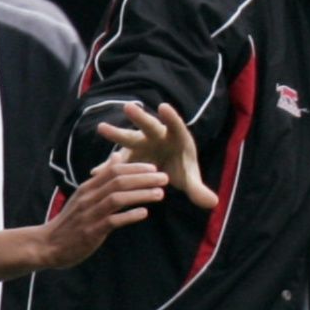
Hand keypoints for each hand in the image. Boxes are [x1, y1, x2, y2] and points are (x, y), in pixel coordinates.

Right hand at [40, 160, 169, 268]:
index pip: (113, 171)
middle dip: (143, 178)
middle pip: (118, 181)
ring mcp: (89, 215)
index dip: (135, 167)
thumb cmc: (70, 221)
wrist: (48, 245)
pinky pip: (113, 221)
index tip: (154, 167)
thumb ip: (101, 178)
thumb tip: (116, 156)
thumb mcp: (83, 196)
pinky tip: (144, 213)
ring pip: (117, 198)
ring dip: (141, 195)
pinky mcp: (91, 232)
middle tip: (164, 177)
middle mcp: (88, 198)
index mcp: (87, 188)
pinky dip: (129, 216)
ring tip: (160, 194)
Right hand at [96, 102, 217, 208]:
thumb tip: (213, 203)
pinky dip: (109, 167)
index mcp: (176, 137)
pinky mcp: (129, 155)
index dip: (170, 117)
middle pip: (148, 126)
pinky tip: (97, 172)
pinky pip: (119, 161)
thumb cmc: (180, 168)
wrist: (165, 168)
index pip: (176, 126)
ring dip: (117, 134)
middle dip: (139, 117)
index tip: (164, 107)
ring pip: (129, 139)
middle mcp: (156, 136)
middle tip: (129, 108)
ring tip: (102, 128)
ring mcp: (141, 144)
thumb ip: (198, 189)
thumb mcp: (188, 179)